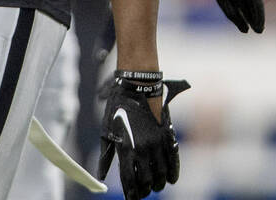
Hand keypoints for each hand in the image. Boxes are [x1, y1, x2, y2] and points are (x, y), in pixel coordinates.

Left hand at [97, 76, 188, 199]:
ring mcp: (157, 143)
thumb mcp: (106, 131)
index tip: (131, 199)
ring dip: (157, 184)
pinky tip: (170, 180)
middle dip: (144, 191)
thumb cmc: (117, 108)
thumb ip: (106, 155)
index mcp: (125, 148)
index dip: (131, 193)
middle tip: (142, 194)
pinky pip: (174, 160)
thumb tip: (101, 176)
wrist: (137, 87)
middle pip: (146, 181)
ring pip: (161, 174)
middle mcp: (142, 149)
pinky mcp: (168, 136)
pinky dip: (173, 173)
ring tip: (154, 187)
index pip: (129, 180)